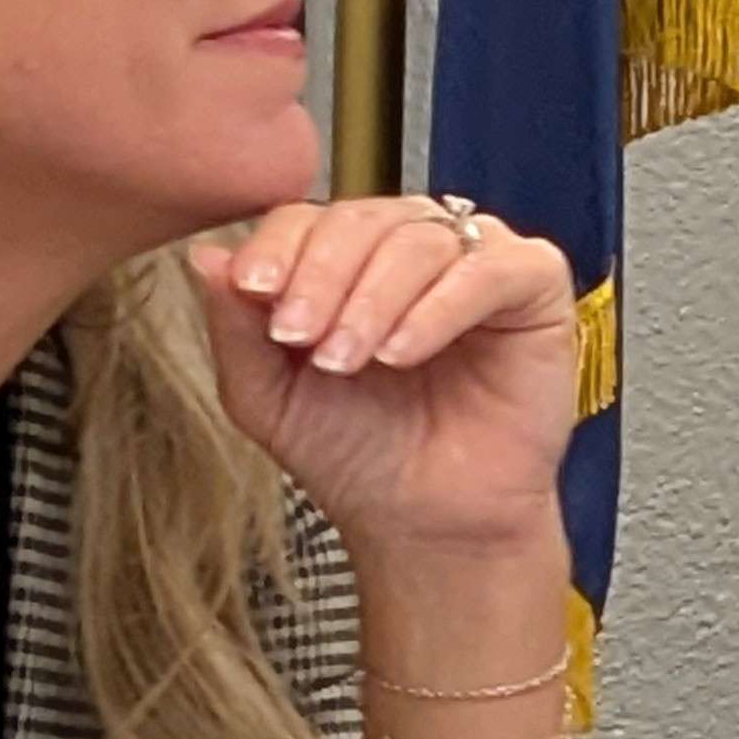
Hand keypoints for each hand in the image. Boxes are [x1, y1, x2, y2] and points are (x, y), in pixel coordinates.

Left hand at [194, 195, 584, 572]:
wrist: (427, 521)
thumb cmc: (360, 455)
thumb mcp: (269, 395)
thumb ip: (235, 327)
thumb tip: (204, 256)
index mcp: (350, 262)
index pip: (309, 217)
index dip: (278, 247)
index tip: (255, 293)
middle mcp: (413, 248)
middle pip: (361, 218)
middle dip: (321, 276)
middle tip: (301, 338)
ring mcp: (477, 261)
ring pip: (420, 239)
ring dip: (373, 299)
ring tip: (351, 361)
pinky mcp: (534, 286)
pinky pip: (490, 269)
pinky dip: (439, 307)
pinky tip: (404, 352)